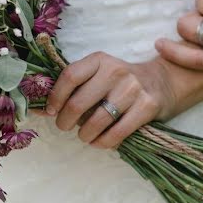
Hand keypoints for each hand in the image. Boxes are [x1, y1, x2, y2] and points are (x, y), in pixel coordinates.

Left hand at [46, 53, 175, 148]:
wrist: (164, 81)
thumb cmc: (121, 82)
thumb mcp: (99, 75)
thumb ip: (73, 89)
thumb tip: (39, 110)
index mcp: (100, 60)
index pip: (70, 76)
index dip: (55, 97)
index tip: (51, 111)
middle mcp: (116, 71)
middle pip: (79, 103)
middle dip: (66, 121)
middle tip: (65, 127)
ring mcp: (133, 89)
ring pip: (97, 121)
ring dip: (85, 135)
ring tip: (84, 136)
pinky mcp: (147, 106)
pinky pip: (117, 133)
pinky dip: (103, 142)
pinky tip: (100, 142)